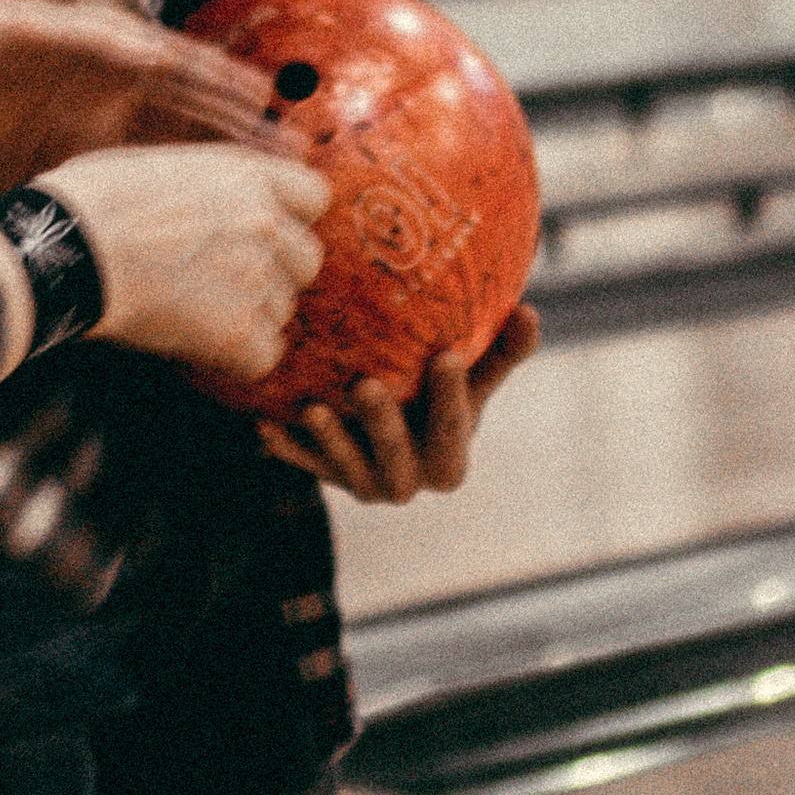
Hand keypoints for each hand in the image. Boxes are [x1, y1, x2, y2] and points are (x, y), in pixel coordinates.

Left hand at [0, 0, 279, 190]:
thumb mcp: (18, 30)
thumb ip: (82, 39)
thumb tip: (149, 49)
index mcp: (94, 45)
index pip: (174, 62)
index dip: (222, 81)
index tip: (268, 101)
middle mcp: (96, 86)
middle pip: (180, 109)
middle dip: (234, 130)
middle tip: (286, 156)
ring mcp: (77, 127)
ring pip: (158, 149)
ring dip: (207, 166)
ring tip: (255, 191)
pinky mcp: (52, 164)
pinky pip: (118, 181)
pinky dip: (156, 196)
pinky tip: (190, 219)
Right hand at [42, 144, 328, 380]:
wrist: (70, 247)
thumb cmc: (97, 200)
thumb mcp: (168, 166)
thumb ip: (216, 188)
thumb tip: (223, 207)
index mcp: (248, 175)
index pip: (315, 197)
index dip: (291, 220)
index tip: (262, 235)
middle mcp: (264, 223)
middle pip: (307, 262)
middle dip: (274, 275)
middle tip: (221, 281)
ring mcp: (254, 278)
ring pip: (281, 312)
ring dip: (248, 317)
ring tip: (194, 310)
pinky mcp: (236, 331)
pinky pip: (263, 357)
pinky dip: (235, 359)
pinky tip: (196, 343)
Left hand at [257, 303, 540, 502]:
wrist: (392, 415)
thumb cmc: (438, 387)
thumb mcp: (473, 373)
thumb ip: (502, 351)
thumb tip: (532, 312)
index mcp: (449, 459)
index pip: (454, 436)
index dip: (451, 401)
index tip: (446, 355)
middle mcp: (408, 480)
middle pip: (397, 464)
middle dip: (382, 428)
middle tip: (366, 386)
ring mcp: (363, 482)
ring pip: (346, 471)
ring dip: (329, 442)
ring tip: (312, 407)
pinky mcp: (325, 473)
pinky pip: (302, 465)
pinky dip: (284, 447)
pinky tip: (263, 423)